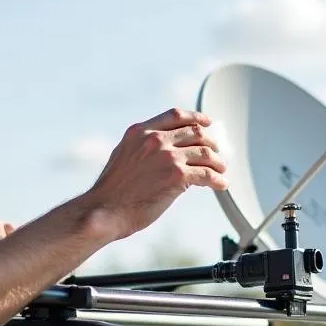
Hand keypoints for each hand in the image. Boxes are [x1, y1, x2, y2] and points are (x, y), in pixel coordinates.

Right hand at [83, 107, 226, 240]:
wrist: (105, 210)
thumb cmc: (111, 191)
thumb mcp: (123, 156)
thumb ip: (142, 147)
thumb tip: (162, 150)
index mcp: (140, 132)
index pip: (175, 115)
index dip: (195, 117)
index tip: (206, 122)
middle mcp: (154, 140)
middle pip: (194, 132)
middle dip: (210, 142)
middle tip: (216, 153)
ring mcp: (167, 156)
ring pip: (204, 152)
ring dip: (217, 162)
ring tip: (221, 170)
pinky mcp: (177, 176)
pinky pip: (206, 174)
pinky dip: (217, 179)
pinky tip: (220, 184)